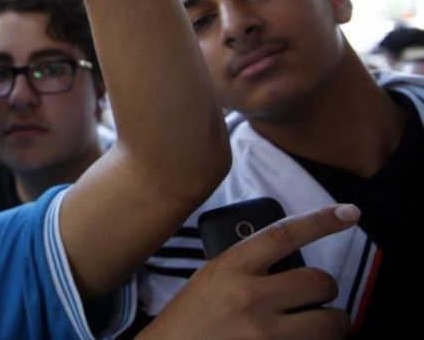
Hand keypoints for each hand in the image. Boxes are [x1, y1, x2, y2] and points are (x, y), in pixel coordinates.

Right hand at [140, 205, 359, 339]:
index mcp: (231, 268)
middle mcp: (251, 299)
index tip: (349, 213)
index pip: (285, 235)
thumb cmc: (191, 316)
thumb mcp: (211, 277)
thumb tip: (292, 256)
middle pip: (320, 282)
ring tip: (317, 324)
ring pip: (331, 323)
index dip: (321, 221)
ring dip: (332, 322)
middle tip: (314, 297)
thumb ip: (248, 265)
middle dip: (325, 289)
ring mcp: (265, 336)